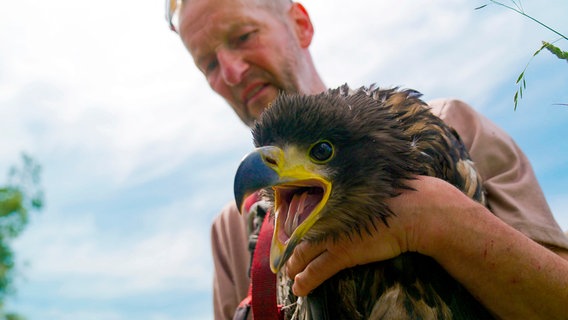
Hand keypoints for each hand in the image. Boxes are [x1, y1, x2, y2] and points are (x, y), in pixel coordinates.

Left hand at [285, 176, 474, 295]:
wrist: (414, 210)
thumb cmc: (400, 195)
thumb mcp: (373, 184)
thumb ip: (359, 189)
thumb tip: (360, 193)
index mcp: (334, 195)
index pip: (306, 209)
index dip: (296, 223)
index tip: (291, 231)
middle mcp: (329, 212)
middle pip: (300, 233)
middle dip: (291, 247)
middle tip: (286, 258)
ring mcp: (333, 233)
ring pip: (303, 253)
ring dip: (294, 266)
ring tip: (290, 275)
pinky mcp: (341, 253)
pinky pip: (316, 270)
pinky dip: (305, 281)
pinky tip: (299, 288)